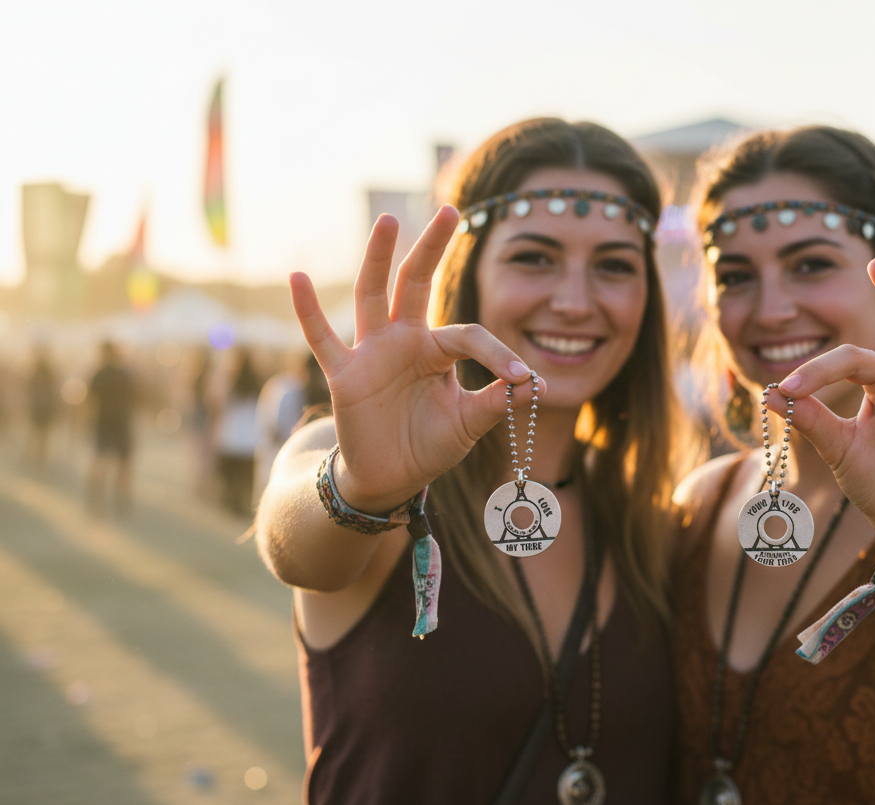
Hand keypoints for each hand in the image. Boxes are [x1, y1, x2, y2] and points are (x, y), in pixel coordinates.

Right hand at [290, 207, 537, 510]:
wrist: (390, 478)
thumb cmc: (428, 444)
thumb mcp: (468, 424)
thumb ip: (495, 404)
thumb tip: (532, 384)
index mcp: (437, 350)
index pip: (469, 335)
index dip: (498, 354)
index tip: (524, 377)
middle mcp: (404, 340)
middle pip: (417, 283)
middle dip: (433, 248)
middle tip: (452, 210)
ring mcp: (371, 352)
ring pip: (373, 295)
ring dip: (379, 257)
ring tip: (389, 220)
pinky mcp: (344, 374)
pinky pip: (322, 338)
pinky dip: (308, 311)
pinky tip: (297, 278)